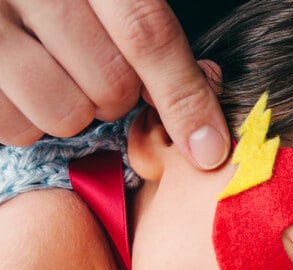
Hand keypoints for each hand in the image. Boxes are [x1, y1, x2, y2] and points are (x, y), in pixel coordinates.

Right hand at [0, 0, 229, 169]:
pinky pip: (12, 124)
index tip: (208, 148)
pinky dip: (26, 121)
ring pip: (65, 113)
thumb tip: (201, 123)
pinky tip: (21, 86)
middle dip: (118, 95)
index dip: (183, 95)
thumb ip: (151, 34)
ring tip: (53, 74)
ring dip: (73, 110)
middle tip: (94, 67)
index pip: (147, 35)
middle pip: (111, 84)